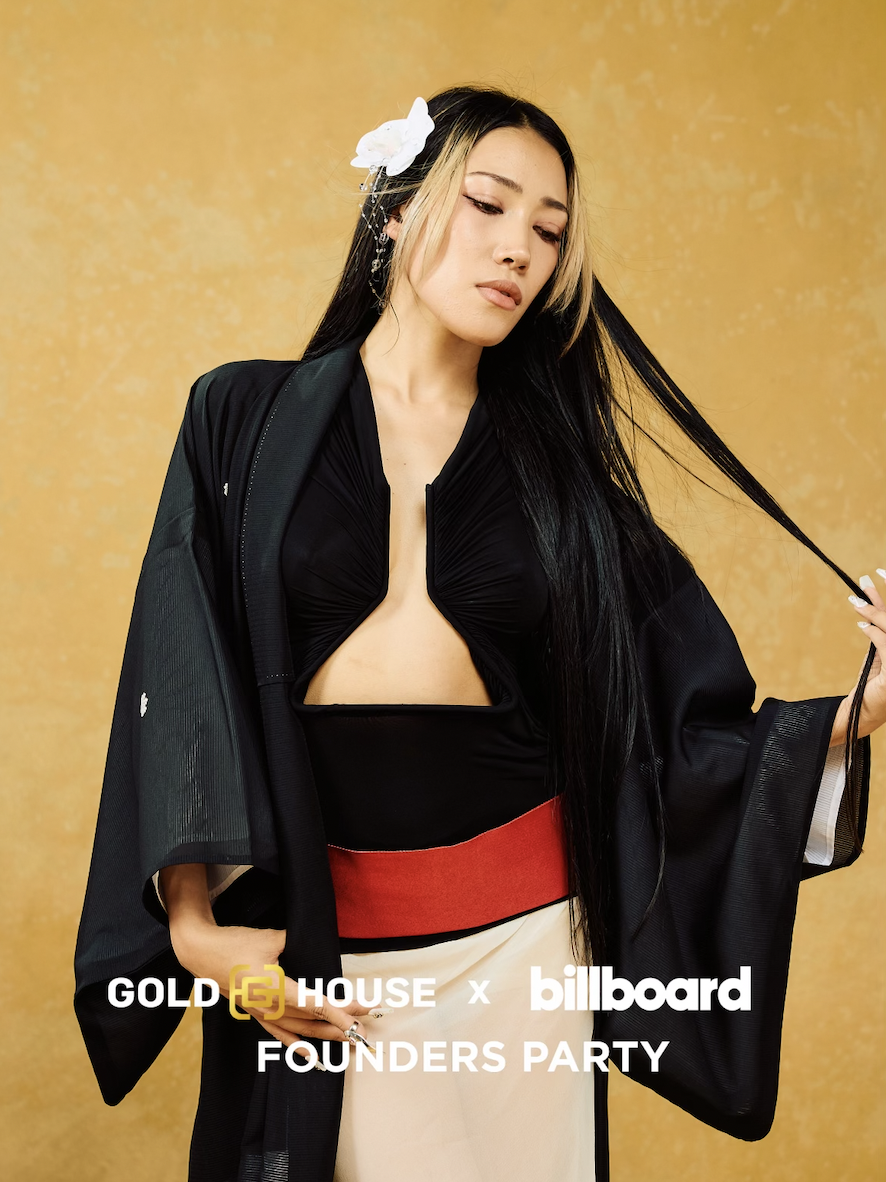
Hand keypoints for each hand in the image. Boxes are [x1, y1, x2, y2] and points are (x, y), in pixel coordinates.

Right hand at [172, 921, 371, 1064]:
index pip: (315, 1003)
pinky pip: (280, 1036)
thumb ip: (298, 943)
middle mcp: (269, 1006)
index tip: (362, 1012)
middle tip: (367, 1028)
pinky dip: (298, 1048)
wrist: (201, 953)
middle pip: (313, 1019)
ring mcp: (261, 1014)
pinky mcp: (256, 1015)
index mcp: (275, 987)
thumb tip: (320, 946)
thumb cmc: (236, 943)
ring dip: (326, 1037)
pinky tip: (313, 1059)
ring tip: (350, 1042)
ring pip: (300, 1030)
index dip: (341, 1010)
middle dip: (342, 1024)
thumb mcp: (271, 937)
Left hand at [831, 569, 885, 744]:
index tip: (879, 573)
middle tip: (864, 580)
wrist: (868, 714)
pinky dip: (874, 633)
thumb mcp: (878, 650)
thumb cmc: (876, 682)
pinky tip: (862, 625)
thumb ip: (878, 629)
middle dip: (880, 599)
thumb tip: (868, 603)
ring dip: (873, 613)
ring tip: (855, 601)